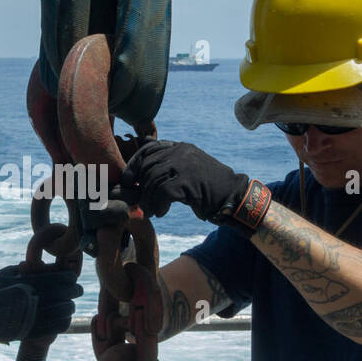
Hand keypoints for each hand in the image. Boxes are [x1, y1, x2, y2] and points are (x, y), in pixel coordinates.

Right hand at [0, 263, 82, 347]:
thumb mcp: (7, 273)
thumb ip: (28, 269)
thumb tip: (47, 266)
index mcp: (29, 282)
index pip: (63, 277)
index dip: (70, 277)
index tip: (70, 277)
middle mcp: (34, 298)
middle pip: (69, 293)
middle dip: (74, 291)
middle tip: (76, 291)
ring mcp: (35, 316)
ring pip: (66, 310)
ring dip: (69, 306)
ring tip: (67, 305)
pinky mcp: (33, 331)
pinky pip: (59, 326)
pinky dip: (64, 320)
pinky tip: (61, 317)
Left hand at [119, 140, 248, 221]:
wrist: (232, 198)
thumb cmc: (207, 187)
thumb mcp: (187, 170)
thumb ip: (168, 164)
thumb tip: (143, 156)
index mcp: (180, 147)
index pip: (148, 149)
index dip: (134, 165)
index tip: (129, 182)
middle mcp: (181, 152)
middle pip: (147, 166)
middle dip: (140, 186)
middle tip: (140, 202)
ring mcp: (185, 165)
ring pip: (152, 180)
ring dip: (149, 200)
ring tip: (151, 211)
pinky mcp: (188, 180)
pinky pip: (162, 192)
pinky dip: (158, 205)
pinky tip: (162, 213)